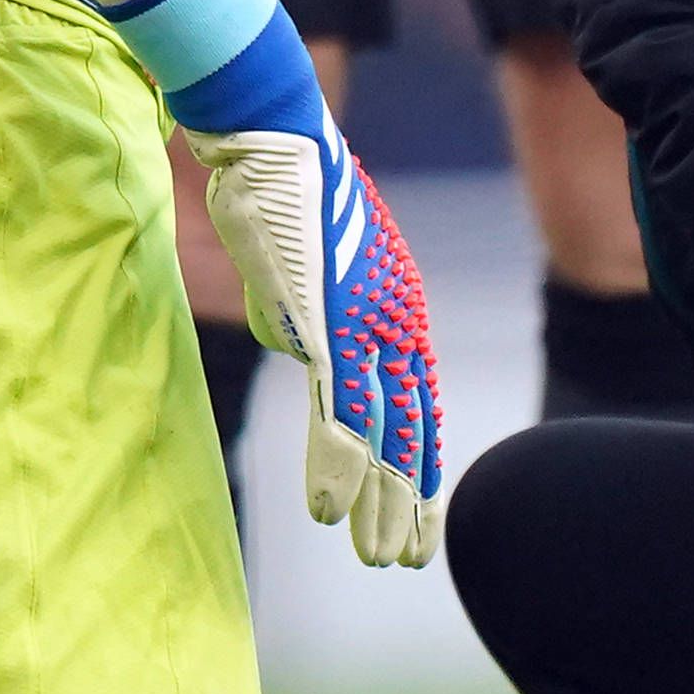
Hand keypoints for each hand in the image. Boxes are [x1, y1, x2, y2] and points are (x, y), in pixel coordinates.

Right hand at [188, 120, 444, 568]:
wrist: (273, 136)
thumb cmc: (282, 188)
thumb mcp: (300, 270)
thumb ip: (308, 318)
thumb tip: (299, 350)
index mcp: (395, 308)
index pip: (415, 401)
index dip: (416, 460)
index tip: (419, 509)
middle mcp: (394, 322)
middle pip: (408, 428)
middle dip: (406, 500)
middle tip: (406, 556)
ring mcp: (363, 326)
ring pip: (379, 434)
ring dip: (375, 503)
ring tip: (377, 556)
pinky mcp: (325, 327)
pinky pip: (336, 412)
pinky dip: (333, 469)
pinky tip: (331, 514)